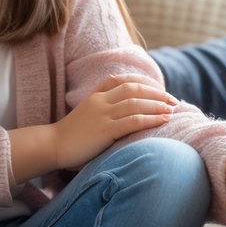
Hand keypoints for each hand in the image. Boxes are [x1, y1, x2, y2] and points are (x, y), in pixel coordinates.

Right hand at [53, 74, 176, 168]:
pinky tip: (164, 120)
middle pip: (134, 89)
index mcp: (95, 95)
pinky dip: (151, 118)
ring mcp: (102, 114)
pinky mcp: (105, 130)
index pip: (123, 80)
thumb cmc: (70, 136)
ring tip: (173, 109)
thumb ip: (104, 111)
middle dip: (157, 93)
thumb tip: (126, 117)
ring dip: (158, 105)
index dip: (144, 83)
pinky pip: (133, 121)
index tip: (159, 89)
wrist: (51, 146)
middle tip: (173, 100)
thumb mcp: (87, 116)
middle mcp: (100, 101)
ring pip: (136, 103)